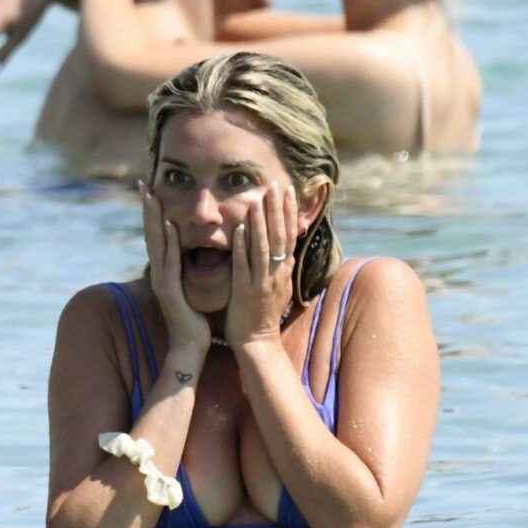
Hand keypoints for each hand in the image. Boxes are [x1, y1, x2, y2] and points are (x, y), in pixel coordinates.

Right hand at [139, 181, 210, 354]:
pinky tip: (168, 224)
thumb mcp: (192, 289)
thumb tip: (198, 255)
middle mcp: (159, 272)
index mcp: (166, 271)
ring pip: (156, 242)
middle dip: (148, 209)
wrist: (189, 347)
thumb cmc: (194, 320)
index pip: (158, 236)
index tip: (153, 191)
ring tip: (151, 195)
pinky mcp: (168, 290)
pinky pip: (169, 261)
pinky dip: (167, 242)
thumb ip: (190, 271)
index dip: (154, 214)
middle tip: (143, 184)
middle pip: (151, 234)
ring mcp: (161, 280)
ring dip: (153, 218)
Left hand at [225, 184, 296, 348]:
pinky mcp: (245, 291)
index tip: (286, 189)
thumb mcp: (277, 286)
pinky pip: (244, 265)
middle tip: (274, 184)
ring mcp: (261, 282)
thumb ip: (279, 266)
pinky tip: (240, 229)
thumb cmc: (263, 314)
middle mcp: (276, 273)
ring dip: (260, 222)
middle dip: (277, 208)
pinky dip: (243, 246)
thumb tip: (285, 248)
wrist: (257, 342)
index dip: (288, 211)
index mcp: (283, 270)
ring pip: (262, 247)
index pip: (288, 234)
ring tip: (257, 199)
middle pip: (279, 235)